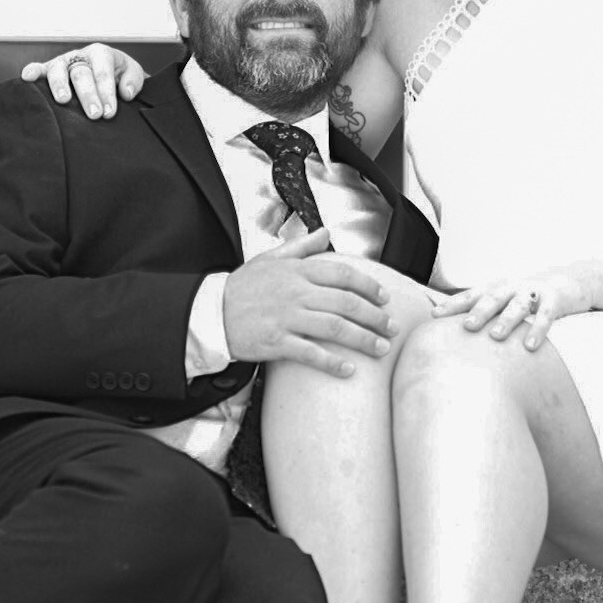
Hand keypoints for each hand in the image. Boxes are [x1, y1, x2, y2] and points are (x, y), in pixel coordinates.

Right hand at [21, 43, 146, 118]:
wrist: (109, 75)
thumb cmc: (119, 75)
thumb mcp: (132, 73)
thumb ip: (133, 80)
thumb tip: (125, 92)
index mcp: (101, 54)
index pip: (103, 72)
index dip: (106, 92)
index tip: (109, 112)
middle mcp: (80, 57)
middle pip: (81, 74)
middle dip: (88, 95)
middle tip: (95, 115)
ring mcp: (64, 63)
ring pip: (59, 71)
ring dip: (60, 85)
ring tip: (64, 100)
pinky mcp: (50, 71)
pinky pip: (40, 69)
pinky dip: (32, 72)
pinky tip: (26, 78)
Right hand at [224, 231, 398, 376]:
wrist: (210, 313)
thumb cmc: (242, 287)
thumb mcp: (270, 259)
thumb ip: (301, 246)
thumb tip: (326, 233)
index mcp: (297, 271)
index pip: (343, 275)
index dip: (369, 286)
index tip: (385, 298)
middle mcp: (296, 292)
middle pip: (347, 303)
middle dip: (375, 316)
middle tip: (392, 328)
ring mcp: (287, 318)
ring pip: (335, 328)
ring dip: (363, 339)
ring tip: (380, 349)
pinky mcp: (276, 343)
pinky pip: (311, 353)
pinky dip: (332, 362)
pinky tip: (349, 370)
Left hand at [433, 270, 589, 349]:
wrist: (566, 284)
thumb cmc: (524, 299)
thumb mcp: (503, 302)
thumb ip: (483, 314)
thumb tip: (450, 336)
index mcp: (496, 288)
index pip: (471, 295)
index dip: (453, 304)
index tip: (434, 315)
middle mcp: (511, 287)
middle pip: (492, 298)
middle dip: (478, 312)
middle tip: (466, 326)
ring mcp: (532, 293)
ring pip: (517, 306)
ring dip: (506, 320)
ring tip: (495, 336)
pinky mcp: (554, 301)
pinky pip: (546, 316)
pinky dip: (538, 330)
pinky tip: (530, 346)